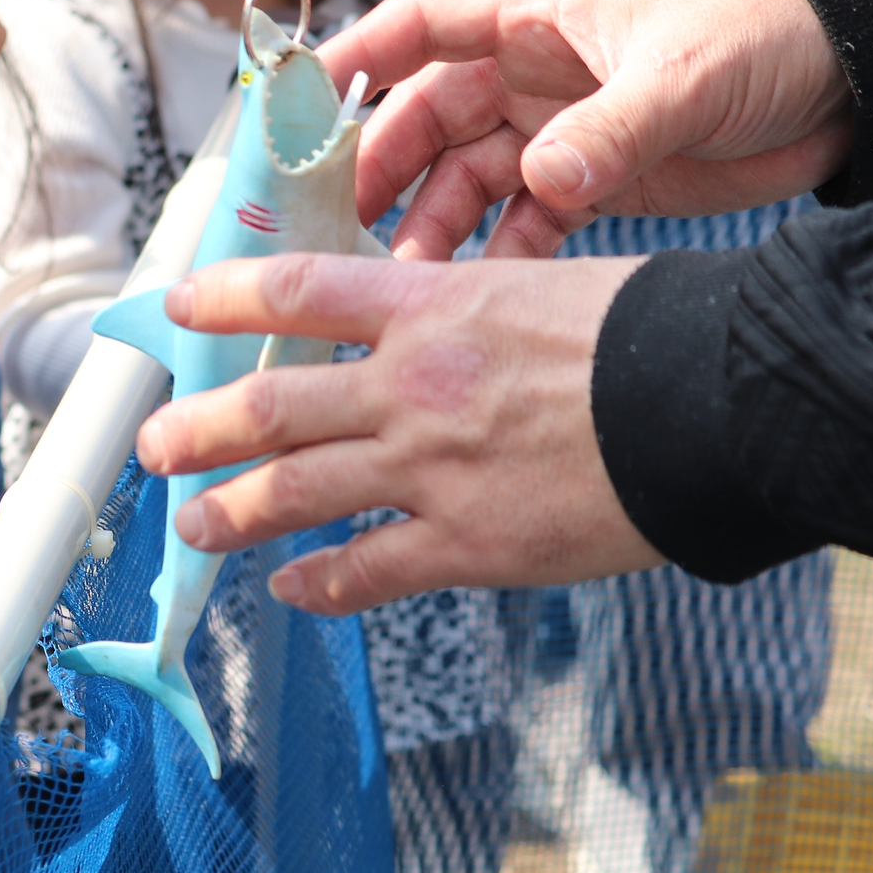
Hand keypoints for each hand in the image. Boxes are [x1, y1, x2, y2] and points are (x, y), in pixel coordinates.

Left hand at [132, 252, 663, 614]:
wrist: (720, 405)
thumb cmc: (655, 335)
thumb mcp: (550, 286)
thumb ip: (476, 312)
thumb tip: (438, 326)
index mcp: (435, 306)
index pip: (301, 291)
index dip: (227, 298)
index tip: (180, 306)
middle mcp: (414, 386)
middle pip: (271, 404)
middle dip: (198, 425)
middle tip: (152, 441)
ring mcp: (433, 469)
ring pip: (295, 491)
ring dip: (230, 509)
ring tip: (190, 521)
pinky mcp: (468, 543)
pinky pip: (366, 570)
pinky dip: (317, 583)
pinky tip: (286, 587)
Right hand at [319, 0, 851, 261]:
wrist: (853, 79)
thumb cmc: (766, 38)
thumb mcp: (686, 77)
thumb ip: (613, 130)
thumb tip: (543, 181)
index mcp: (540, 16)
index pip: (420, 25)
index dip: (355, 61)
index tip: (298, 109)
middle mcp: (536, 70)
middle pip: (425, 119)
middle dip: (381, 175)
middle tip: (343, 235)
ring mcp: (562, 127)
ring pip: (468, 182)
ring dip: (435, 231)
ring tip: (406, 286)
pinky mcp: (598, 179)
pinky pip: (524, 224)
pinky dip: (500, 259)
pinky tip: (480, 301)